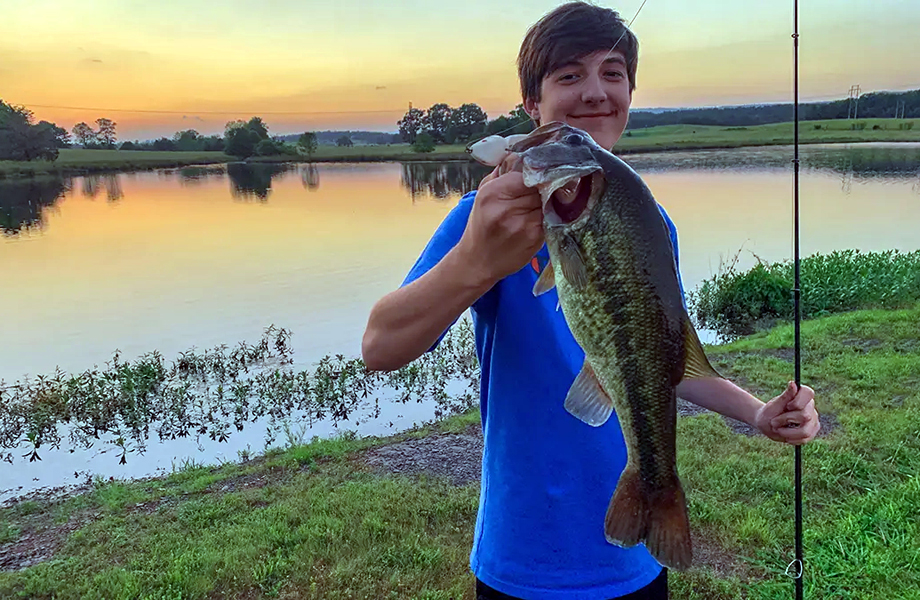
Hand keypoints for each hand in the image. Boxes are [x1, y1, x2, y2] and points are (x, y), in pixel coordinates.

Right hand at [461, 158, 542, 283]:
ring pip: (549, 201)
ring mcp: (522, 224)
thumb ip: (503, 174)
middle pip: (541, 186)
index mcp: (492, 192)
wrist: (478, 261)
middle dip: (547, 187)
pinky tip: (543, 218)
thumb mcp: (484, 195)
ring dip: (552, 201)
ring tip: (546, 203)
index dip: (538, 173)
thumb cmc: (482, 225)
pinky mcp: (534, 238)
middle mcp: (505, 208)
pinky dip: (551, 216)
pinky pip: (551, 218)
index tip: (544, 173)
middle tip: (549, 188)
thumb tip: (526, 154)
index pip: (528, 173)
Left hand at [754, 381, 820, 444]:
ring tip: (778, 429)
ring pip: (805, 430)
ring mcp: (813, 420)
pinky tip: (785, 436)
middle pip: (805, 415)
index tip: (787, 406)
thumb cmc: (769, 413)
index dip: (798, 401)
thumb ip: (785, 396)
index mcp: (801, 395)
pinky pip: (805, 439)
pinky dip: (792, 439)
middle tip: (774, 422)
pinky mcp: (812, 431)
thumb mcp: (774, 405)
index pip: (808, 392)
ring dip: (787, 432)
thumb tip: (793, 383)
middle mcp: (810, 407)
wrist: (767, 424)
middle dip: (786, 420)